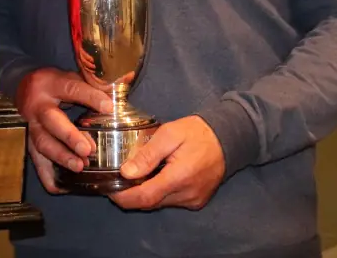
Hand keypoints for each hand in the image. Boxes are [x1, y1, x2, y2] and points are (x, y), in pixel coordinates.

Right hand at [16, 67, 112, 193]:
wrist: (23, 88)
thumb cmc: (53, 84)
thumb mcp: (68, 77)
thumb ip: (89, 85)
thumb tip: (116, 94)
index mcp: (50, 84)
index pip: (71, 88)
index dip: (90, 98)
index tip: (109, 108)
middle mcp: (37, 105)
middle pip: (51, 121)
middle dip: (69, 136)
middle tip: (88, 150)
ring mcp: (30, 126)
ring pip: (42, 143)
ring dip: (61, 157)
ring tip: (80, 166)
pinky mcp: (28, 142)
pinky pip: (36, 161)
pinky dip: (48, 177)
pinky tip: (62, 187)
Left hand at [109, 115, 225, 210]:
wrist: (228, 139)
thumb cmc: (197, 132)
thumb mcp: (169, 134)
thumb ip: (148, 154)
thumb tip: (126, 172)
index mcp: (179, 177)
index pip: (145, 197)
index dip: (124, 197)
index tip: (108, 189)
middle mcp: (187, 195)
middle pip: (150, 202)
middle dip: (130, 194)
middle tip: (116, 179)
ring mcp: (193, 200)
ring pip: (160, 203)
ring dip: (144, 193)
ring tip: (134, 175)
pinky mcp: (197, 201)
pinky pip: (171, 201)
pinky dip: (158, 192)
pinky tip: (153, 177)